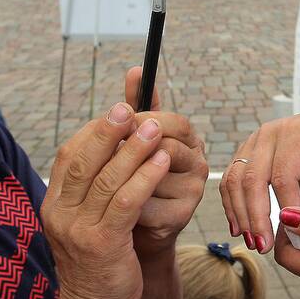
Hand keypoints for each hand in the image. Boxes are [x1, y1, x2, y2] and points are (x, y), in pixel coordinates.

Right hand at [41, 101, 171, 298]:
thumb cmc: (97, 263)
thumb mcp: (85, 222)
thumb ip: (91, 189)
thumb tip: (109, 148)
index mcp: (54, 205)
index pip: (69, 156)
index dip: (93, 131)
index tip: (117, 112)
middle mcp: (60, 214)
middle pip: (83, 160)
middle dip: (108, 130)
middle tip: (128, 107)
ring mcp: (79, 229)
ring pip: (106, 178)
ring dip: (133, 149)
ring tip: (155, 128)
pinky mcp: (103, 244)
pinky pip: (125, 202)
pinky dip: (144, 177)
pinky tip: (162, 161)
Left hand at [123, 66, 206, 256]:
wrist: (131, 228)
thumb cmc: (130, 175)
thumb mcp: (132, 138)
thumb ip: (135, 105)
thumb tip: (135, 70)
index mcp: (188, 140)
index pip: (176, 122)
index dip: (144, 121)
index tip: (119, 123)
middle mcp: (198, 163)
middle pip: (167, 147)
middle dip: (131, 150)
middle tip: (105, 154)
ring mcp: (193, 192)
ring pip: (154, 177)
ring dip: (123, 178)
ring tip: (101, 181)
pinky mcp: (181, 218)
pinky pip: (146, 204)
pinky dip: (123, 204)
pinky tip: (108, 205)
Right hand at [219, 111, 299, 253]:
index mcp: (297, 132)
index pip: (284, 175)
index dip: (285, 207)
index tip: (292, 233)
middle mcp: (268, 133)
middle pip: (252, 178)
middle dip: (256, 217)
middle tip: (264, 247)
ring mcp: (251, 141)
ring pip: (234, 180)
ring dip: (240, 215)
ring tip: (253, 243)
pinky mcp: (243, 152)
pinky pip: (229, 180)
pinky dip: (232, 206)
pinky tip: (240, 229)